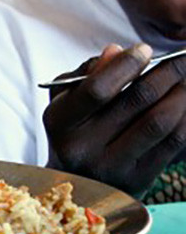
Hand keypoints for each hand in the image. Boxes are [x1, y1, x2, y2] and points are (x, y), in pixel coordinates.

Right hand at [43, 43, 185, 194]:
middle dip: (167, 72)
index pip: (97, 89)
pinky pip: (173, 143)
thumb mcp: (66, 100)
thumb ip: (88, 74)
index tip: (145, 49)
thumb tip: (116, 51)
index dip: (126, 65)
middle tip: (182, 57)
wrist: (77, 184)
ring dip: (182, 94)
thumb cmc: (73, 132)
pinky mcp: (138, 180)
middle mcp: (82, 147)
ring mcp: (112, 167)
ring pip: (159, 122)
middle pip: (136, 101)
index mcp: (60, 122)